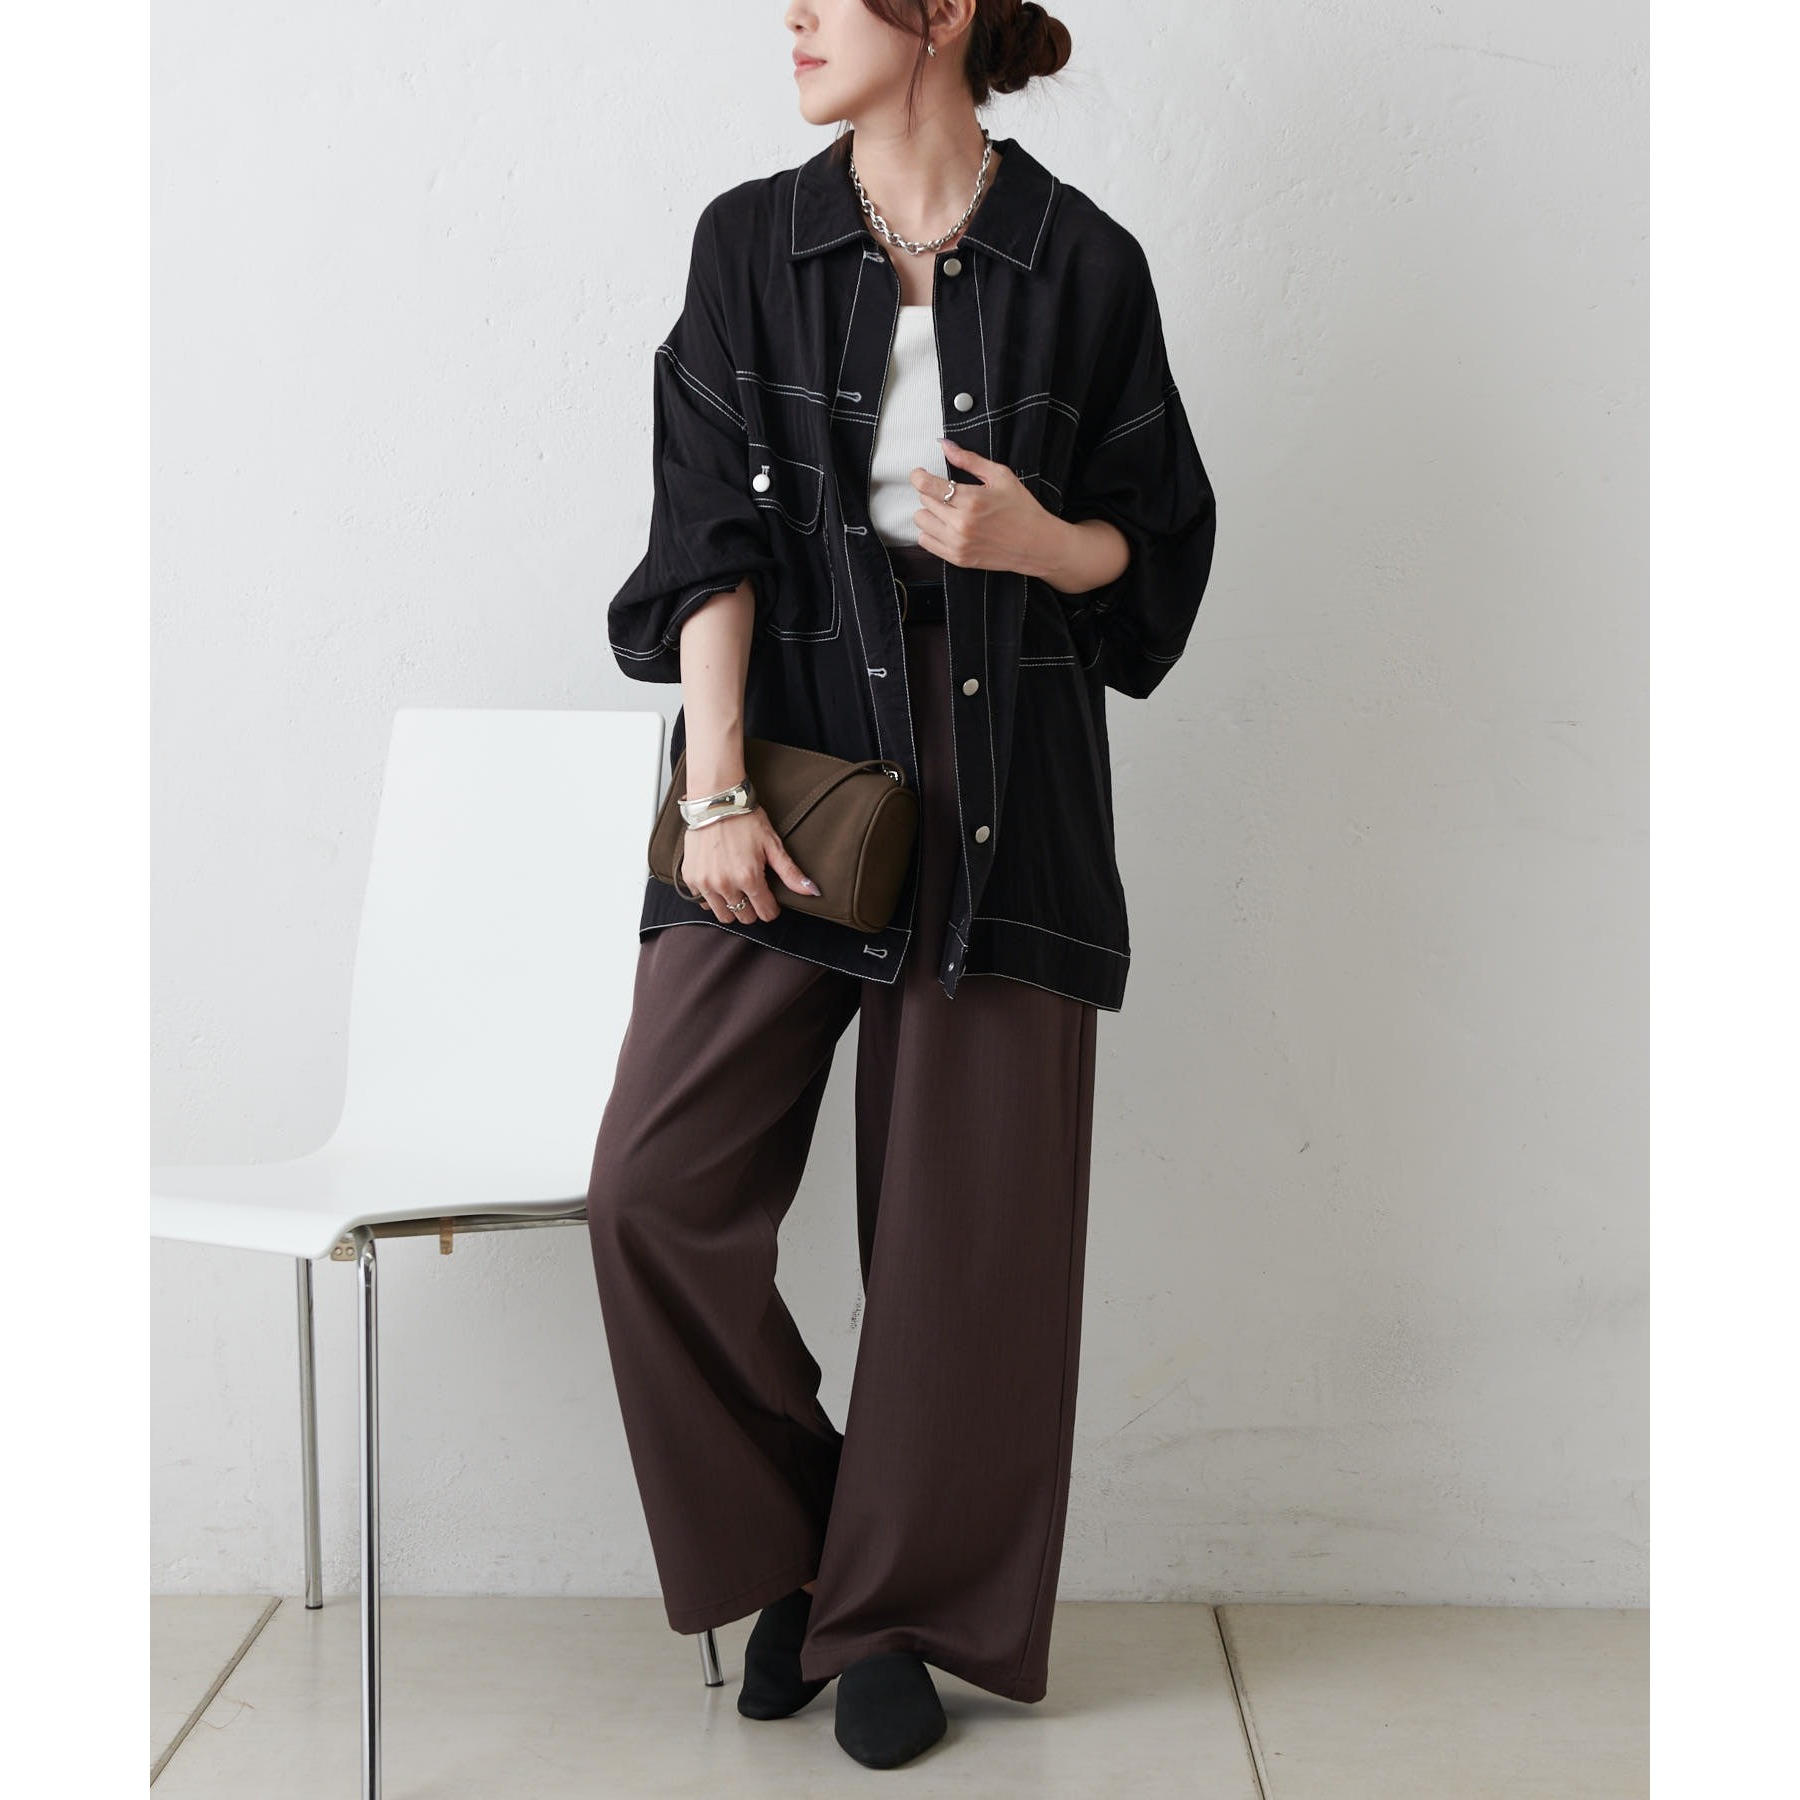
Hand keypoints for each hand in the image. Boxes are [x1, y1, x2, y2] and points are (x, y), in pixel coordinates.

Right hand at [680, 806, 819, 924]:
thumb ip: (790, 873)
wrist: (715, 801)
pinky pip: (703, 901)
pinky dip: (712, 897)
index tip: (771, 900)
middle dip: (753, 909)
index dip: (772, 908)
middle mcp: (725, 884)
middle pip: (744, 917)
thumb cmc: (745, 819)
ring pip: (723, 915)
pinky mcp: (691, 878)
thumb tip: (812, 891)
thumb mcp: (772, 844)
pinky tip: (719, 881)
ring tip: (737, 889)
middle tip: (754, 892)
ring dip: (732, 906)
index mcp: (749, 878)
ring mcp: (705, 883)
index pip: (765, 913)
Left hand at [909, 438, 1049, 574]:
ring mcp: (958, 543)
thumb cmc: (1022, 509)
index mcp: (972, 499)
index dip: (919, 476)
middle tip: (949, 494)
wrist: (1036, 544)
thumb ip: (969, 460)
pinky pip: (925, 542)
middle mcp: (961, 523)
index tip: (920, 474)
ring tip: (948, 511)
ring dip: (930, 513)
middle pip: (923, 501)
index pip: (927, 486)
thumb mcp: (1000, 476)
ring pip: (921, 521)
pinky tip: (946, 526)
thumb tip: (945, 445)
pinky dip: (931, 532)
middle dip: (932, 494)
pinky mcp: (957, 558)